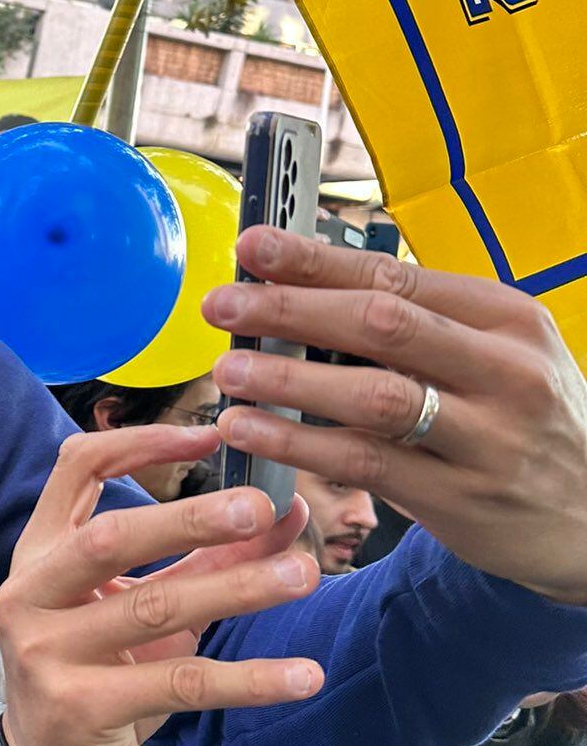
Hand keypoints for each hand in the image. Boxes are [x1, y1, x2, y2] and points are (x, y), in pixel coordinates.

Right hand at [0, 425, 323, 745]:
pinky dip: (248, 679)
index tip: (211, 437)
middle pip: (112, 537)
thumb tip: (289, 513)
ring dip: (238, 590)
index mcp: (41, 553)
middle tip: (262, 506)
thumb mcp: (149, 611)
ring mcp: (49, 653)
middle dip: (191, 517)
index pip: (76, 469)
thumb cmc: (100, 676)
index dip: (142, 445)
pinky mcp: (82, 709)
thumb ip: (208, 559)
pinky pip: (178, 684)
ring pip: (155, 608)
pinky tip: (303, 675)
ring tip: (305, 577)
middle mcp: (32, 593)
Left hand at [208, 228, 586, 606]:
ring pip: (372, 398)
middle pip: (381, 325)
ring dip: (289, 381)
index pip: (398, 277)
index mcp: (507, 318)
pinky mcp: (459, 500)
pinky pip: (365, 463)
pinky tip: (252, 429)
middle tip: (222, 304)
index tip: (253, 245)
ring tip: (228, 370)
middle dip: (291, 310)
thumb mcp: (498, 354)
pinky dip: (300, 443)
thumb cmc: (525, 419)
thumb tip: (305, 284)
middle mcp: (504, 372)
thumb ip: (419, 323)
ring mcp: (485, 439)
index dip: (317, 259)